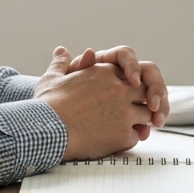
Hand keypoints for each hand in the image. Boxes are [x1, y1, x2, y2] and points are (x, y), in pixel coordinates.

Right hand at [34, 47, 160, 159]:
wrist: (46, 130)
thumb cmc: (47, 105)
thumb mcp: (52, 78)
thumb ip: (61, 63)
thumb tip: (61, 50)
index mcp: (105, 72)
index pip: (131, 74)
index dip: (131, 85)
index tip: (127, 94)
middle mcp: (119, 89)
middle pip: (145, 92)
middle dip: (145, 102)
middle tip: (140, 112)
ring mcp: (124, 112)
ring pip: (147, 115)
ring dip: (141, 122)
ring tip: (129, 128)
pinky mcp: (123, 134)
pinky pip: (136, 136)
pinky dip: (129, 139)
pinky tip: (117, 142)